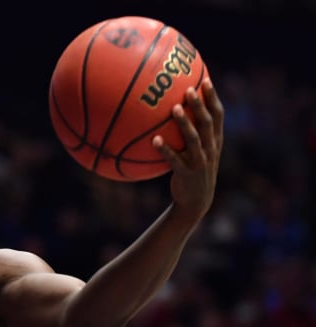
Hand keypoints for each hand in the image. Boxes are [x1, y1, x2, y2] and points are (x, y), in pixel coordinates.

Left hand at [152, 78, 223, 220]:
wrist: (197, 200)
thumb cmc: (193, 169)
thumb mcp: (199, 150)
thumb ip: (193, 132)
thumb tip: (174, 109)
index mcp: (215, 140)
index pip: (218, 115)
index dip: (213, 98)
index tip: (206, 80)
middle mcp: (211, 148)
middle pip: (207, 123)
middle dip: (199, 105)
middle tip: (188, 89)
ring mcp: (200, 161)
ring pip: (194, 139)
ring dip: (184, 124)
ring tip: (174, 109)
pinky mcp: (187, 173)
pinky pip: (175, 160)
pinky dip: (165, 150)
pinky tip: (154, 140)